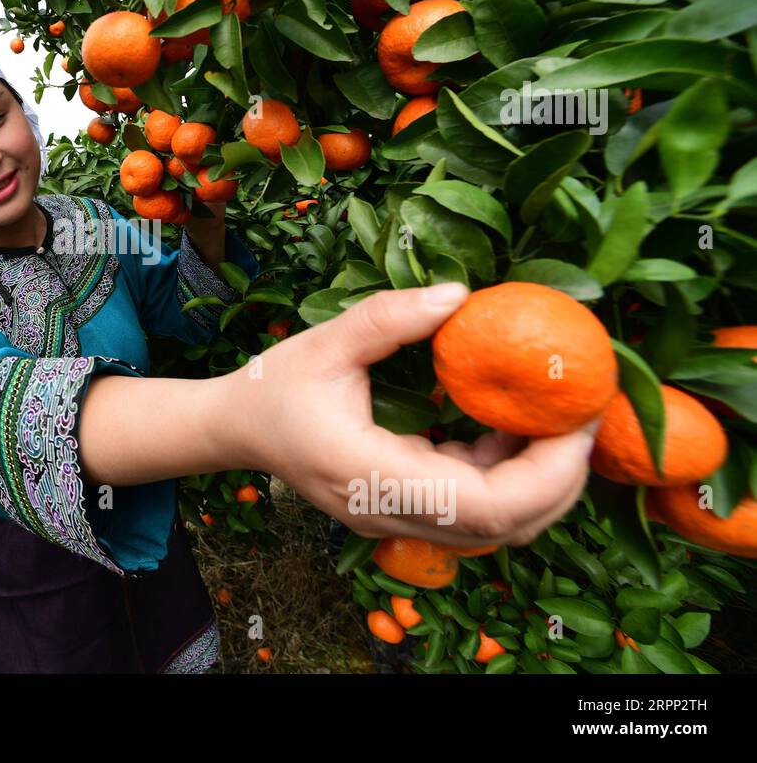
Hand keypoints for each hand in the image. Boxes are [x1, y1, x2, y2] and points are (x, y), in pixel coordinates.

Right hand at [212, 283, 597, 548]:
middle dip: (561, 478)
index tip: (577, 419)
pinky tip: (508, 423)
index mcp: (371, 475)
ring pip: (496, 527)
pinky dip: (506, 474)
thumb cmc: (275, 386)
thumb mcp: (326, 342)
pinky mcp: (404, 510)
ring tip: (558, 417)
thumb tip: (460, 295)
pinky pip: (472, 509)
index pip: (486, 505)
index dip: (548, 472)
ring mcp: (397, 519)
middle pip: (506, 527)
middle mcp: (390, 511)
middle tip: (586, 415)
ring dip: (538, 480)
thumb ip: (390, 318)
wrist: (237, 430)